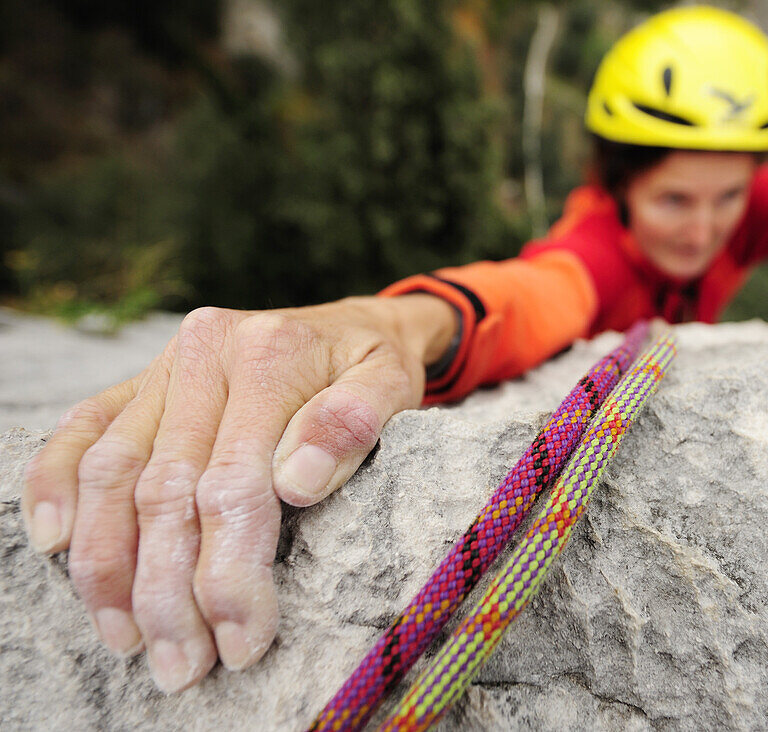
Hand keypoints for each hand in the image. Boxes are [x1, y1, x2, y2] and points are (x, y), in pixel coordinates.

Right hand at [21, 295, 454, 691]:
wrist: (352, 324)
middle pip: (165, 490)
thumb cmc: (374, 366)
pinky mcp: (137, 382)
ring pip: (111, 473)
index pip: (234, 484)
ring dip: (110, 566)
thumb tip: (295, 484)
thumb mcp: (392, 383)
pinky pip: (81, 433)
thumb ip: (355, 421)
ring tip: (129, 637)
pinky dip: (56, 488)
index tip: (243, 639)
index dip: (232, 571)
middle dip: (169, 592)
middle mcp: (203, 353)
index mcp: (267, 354)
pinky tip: (58, 545)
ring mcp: (163, 367)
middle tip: (184, 664)